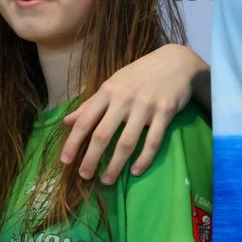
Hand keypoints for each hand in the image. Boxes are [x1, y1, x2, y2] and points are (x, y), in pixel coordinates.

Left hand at [60, 45, 208, 184]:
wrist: (176, 61)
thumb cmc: (138, 76)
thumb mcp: (112, 85)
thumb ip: (90, 105)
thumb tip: (66, 121)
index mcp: (107, 92)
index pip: (84, 122)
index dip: (73, 143)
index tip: (65, 161)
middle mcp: (123, 99)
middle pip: (103, 135)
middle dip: (91, 159)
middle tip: (84, 176)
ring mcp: (145, 106)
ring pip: (127, 142)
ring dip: (115, 165)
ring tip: (107, 180)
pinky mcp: (165, 112)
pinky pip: (153, 141)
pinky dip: (144, 159)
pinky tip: (135, 171)